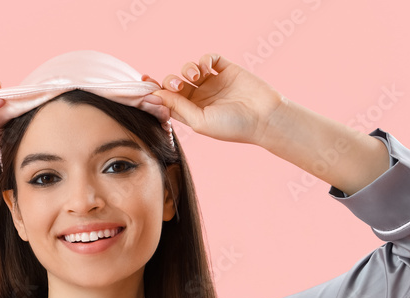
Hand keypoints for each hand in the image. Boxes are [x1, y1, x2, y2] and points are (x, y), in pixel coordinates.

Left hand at [142, 53, 285, 145]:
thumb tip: (156, 95)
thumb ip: (178, 107)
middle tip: (177, 86)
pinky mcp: (226, 70)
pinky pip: (209, 58)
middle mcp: (200, 97)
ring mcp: (213, 83)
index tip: (145, 82)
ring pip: (189, 69)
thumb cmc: (233, 126)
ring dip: (187, 69)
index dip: (155, 91)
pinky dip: (203, 59)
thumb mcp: (200, 121)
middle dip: (171, 81)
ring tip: (195, 76)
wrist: (264, 117)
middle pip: (175, 83)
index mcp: (192, 113)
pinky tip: (205, 68)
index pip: (167, 100)